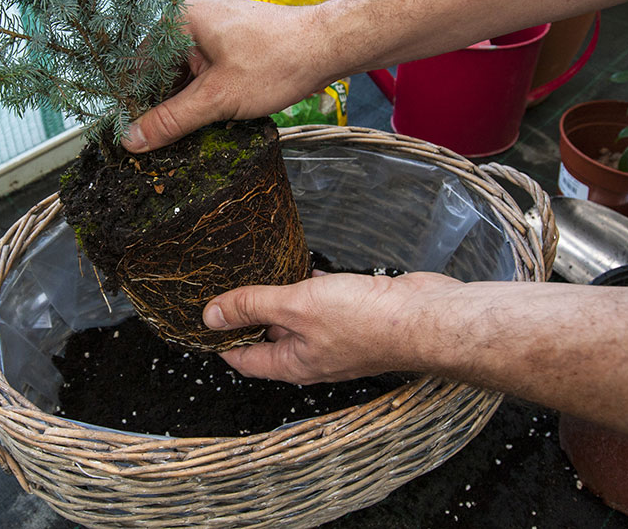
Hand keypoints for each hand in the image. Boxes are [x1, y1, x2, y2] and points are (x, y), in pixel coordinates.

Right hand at [122, 0, 334, 151]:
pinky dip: (201, 93)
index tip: (131, 135)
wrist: (329, 46)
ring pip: (183, 72)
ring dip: (182, 102)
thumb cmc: (277, 63)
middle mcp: (192, 17)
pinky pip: (203, 70)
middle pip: (160, 69)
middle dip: (159, 104)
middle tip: (153, 143)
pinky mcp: (232, 40)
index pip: (138, 64)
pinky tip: (203, 118)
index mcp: (180, 20)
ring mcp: (214, 28)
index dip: (133, 102)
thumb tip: (132, 140)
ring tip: (178, 134)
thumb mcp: (217, 99)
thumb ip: (171, 120)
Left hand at [202, 271, 461, 384]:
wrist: (425, 316)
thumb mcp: (296, 307)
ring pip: (297, 318)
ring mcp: (336, 336)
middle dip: (247, 315)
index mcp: (293, 363)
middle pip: (269, 337)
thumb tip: (211, 316)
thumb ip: (253, 306)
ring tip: (257, 271)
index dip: (221, 342)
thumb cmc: (367, 321)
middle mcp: (313, 355)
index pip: (245, 359)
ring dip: (279, 297)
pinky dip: (309, 284)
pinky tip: (303, 264)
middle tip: (225, 287)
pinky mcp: (356, 314)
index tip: (202, 323)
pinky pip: (323, 301)